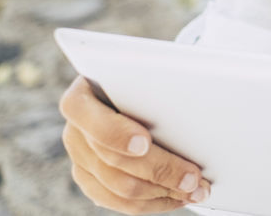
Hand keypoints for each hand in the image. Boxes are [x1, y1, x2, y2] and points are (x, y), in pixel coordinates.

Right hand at [58, 74, 212, 213]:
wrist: (128, 87)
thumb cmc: (142, 75)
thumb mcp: (143, 68)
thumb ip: (153, 82)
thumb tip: (192, 96)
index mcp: (80, 98)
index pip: (92, 120)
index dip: (117, 134)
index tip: (145, 143)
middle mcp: (75, 131)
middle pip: (114, 161)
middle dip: (160, 171)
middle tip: (194, 177)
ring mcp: (80, 159)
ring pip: (119, 188)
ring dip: (163, 192)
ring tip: (196, 190)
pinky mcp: (90, 180)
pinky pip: (119, 202)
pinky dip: (153, 201)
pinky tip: (178, 196)